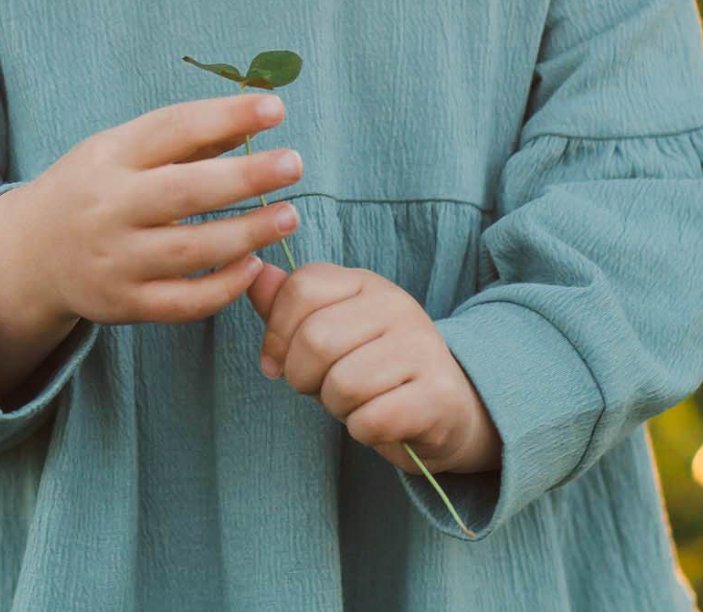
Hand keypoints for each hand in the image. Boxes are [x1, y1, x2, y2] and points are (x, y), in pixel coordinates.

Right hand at [29, 92, 303, 327]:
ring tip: (288, 217)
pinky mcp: (123, 304)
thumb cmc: (93, 187)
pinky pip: (183, 301)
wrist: (30, 253)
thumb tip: (252, 120)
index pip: (173, 128)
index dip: (227, 116)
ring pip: (191, 249)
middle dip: (246, 176)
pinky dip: (224, 286)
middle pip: (185, 191)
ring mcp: (115, 260)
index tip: (275, 108)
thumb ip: (184, 140)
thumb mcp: (121, 149)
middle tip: (293, 163)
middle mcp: (109, 206)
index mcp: (110, 156)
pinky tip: (253, 266)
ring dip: (247, 233)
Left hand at [246, 261, 501, 475]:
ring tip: (356, 402)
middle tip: (321, 389)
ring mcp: (421, 346)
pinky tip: (380, 422)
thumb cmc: (375, 368)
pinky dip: (363, 430)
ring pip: (342, 383)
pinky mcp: (437, 394)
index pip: (300, 288)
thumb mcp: (330, 330)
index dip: (275, 334)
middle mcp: (396, 305)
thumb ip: (288, 307)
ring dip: (337, 407)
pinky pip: (371, 419)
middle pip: (316, 339)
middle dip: (303, 377)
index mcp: (365, 282)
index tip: (276, 363)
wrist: (450, 407)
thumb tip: (253, 272)